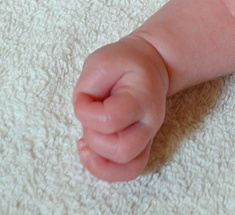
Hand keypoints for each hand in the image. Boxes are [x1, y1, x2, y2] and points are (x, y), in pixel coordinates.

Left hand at [73, 35, 170, 180]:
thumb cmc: (124, 63)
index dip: (87, 113)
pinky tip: (90, 153)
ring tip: (84, 145)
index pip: (111, 119)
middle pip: (122, 150)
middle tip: (89, 120)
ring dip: (99, 162)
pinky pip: (128, 171)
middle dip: (94, 140)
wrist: (151, 65)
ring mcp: (148, 137)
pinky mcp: (141, 147)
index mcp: (142, 96)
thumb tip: (83, 117)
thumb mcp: (100, 62)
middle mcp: (150, 122)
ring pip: (129, 168)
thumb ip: (86, 90)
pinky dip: (106, 169)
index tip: (83, 98)